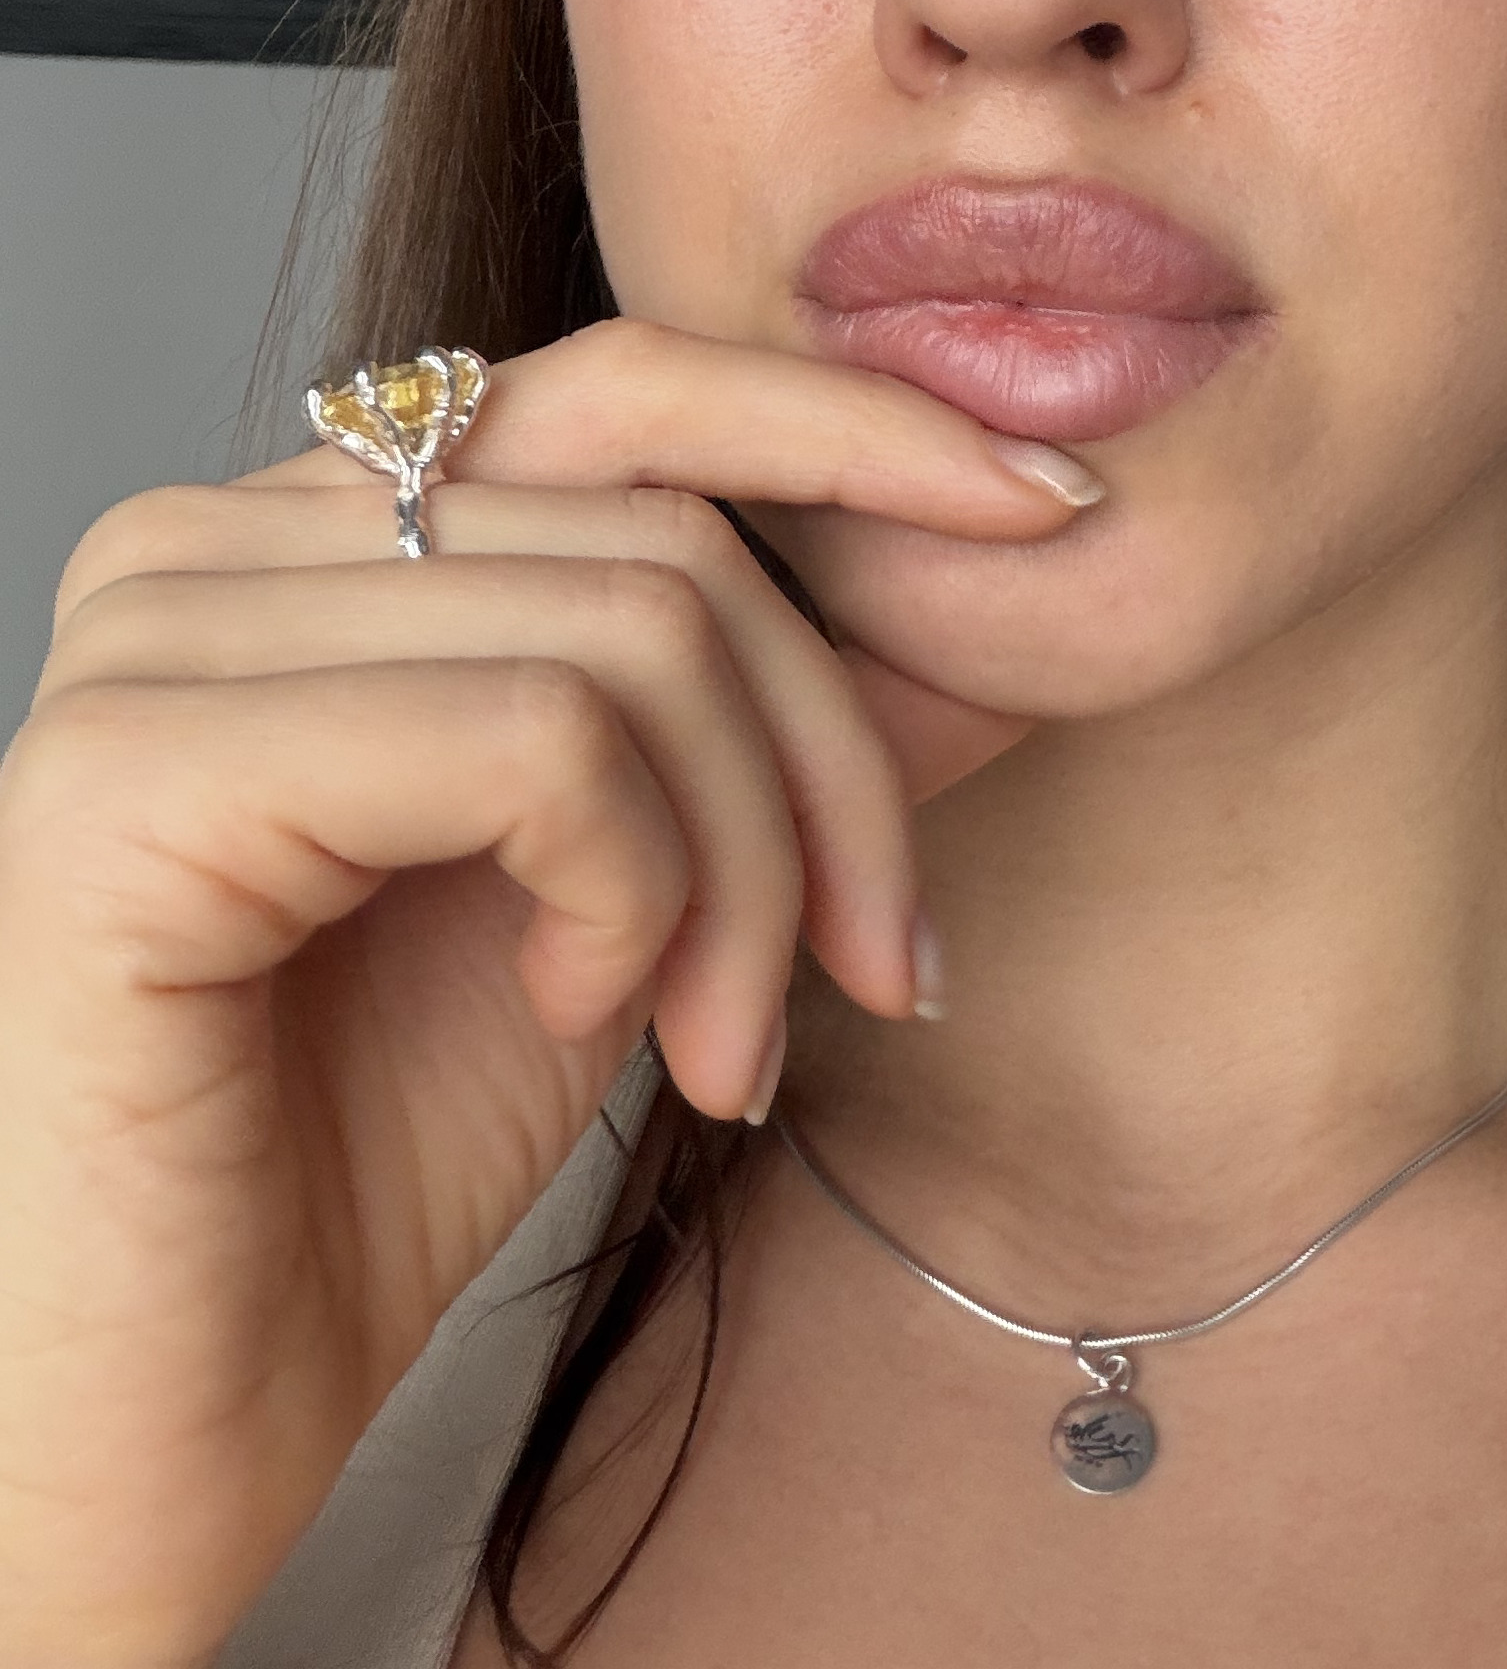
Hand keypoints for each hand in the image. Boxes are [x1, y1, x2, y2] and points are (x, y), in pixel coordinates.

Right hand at [0, 318, 1086, 1668]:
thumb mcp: (639, 888)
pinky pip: (533, 739)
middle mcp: (207, 542)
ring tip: (719, 1039)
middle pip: (666, 536)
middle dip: (829, 771)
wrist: (160, 1428)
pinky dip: (629, 890)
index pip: (628, 389)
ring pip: (631, 633)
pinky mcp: (138, 776)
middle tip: (873, 973)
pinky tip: (570, 1010)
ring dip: (750, 870)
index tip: (1057, 508)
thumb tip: (1020, 554)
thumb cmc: (359, 1160)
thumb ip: (784, 709)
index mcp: (310, 534)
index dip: (856, 430)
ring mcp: (155, 641)